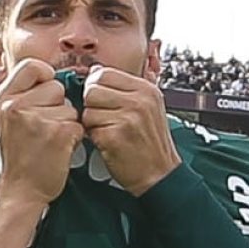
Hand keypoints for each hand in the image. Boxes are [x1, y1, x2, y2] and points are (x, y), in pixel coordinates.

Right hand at [0, 58, 84, 204]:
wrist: (18, 190)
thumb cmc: (16, 157)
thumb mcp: (5, 120)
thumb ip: (21, 95)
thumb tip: (46, 75)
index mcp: (2, 99)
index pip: (32, 65)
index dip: (44, 76)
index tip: (45, 90)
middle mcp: (16, 106)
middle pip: (55, 86)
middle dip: (57, 104)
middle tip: (44, 126)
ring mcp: (37, 119)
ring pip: (70, 107)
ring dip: (66, 122)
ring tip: (50, 139)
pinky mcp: (58, 133)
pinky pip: (78, 124)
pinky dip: (74, 137)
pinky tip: (59, 148)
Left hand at [81, 66, 180, 195]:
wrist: (161, 175)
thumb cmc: (151, 145)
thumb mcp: (148, 108)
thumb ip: (124, 90)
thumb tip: (95, 72)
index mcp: (146, 89)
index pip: (104, 73)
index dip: (95, 87)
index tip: (100, 101)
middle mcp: (139, 100)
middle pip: (92, 89)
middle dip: (91, 105)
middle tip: (103, 120)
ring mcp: (128, 117)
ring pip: (88, 110)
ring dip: (92, 124)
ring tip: (108, 132)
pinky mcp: (115, 136)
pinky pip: (89, 129)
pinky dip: (94, 138)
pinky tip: (108, 144)